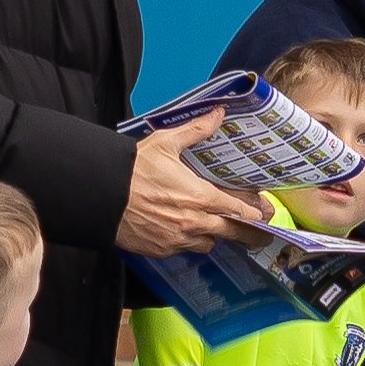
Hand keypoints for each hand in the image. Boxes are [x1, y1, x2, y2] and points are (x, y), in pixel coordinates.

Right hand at [116, 108, 264, 256]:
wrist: (102, 195)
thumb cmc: (132, 170)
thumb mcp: (165, 143)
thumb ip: (196, 130)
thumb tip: (216, 115)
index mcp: (199, 196)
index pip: (239, 209)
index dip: (254, 211)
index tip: (262, 211)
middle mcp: (193, 221)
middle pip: (232, 233)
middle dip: (248, 233)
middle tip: (258, 233)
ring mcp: (178, 239)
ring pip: (208, 243)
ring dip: (213, 235)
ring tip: (213, 225)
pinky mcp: (162, 250)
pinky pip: (184, 250)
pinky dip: (188, 241)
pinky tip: (183, 230)